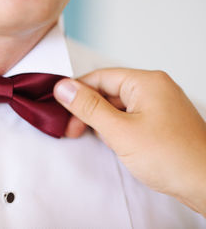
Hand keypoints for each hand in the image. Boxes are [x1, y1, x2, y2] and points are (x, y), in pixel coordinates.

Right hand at [54, 68, 205, 215]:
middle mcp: (154, 89)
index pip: (99, 77)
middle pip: (107, 90)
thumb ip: (88, 107)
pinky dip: (116, 128)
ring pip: (117, 105)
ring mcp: (158, 105)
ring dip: (102, 121)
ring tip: (100, 139)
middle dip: (88, 110)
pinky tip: (114, 142)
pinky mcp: (159, 122)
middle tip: (73, 129)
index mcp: (146, 82)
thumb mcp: (120, 131)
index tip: (59, 106)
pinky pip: (128, 117)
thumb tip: (64, 88)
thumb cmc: (173, 158)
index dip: (76, 92)